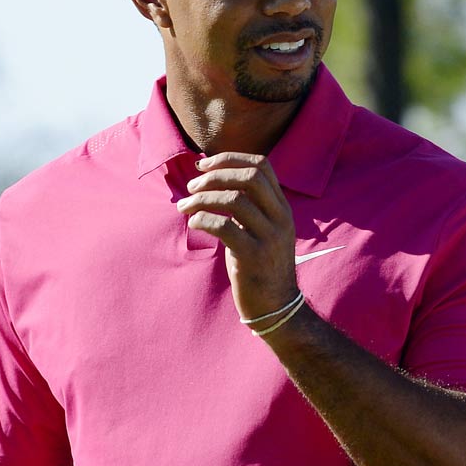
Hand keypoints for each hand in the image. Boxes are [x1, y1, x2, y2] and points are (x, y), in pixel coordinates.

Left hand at [175, 152, 298, 324]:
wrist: (276, 306)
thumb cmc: (259, 267)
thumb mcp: (260, 231)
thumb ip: (247, 208)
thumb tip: (212, 183)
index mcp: (282, 207)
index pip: (261, 166)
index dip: (229, 159)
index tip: (203, 166)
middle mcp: (280, 217)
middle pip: (249, 177)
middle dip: (215, 176)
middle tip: (191, 186)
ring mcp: (269, 237)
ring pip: (234, 200)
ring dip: (202, 199)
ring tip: (183, 207)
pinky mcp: (254, 257)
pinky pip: (225, 227)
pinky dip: (203, 220)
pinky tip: (192, 224)